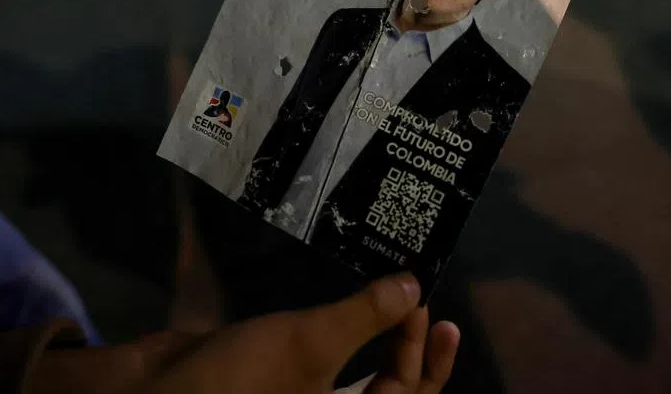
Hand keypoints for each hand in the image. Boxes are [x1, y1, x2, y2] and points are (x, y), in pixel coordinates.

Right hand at [133, 273, 458, 393]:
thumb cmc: (242, 381)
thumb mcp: (312, 343)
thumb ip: (367, 315)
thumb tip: (414, 287)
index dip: (425, 356)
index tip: (428, 309)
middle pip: (391, 390)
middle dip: (409, 346)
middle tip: (417, 297)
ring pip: (360, 376)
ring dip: (379, 339)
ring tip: (395, 294)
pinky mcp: (280, 382)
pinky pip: (327, 362)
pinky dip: (343, 335)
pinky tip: (347, 302)